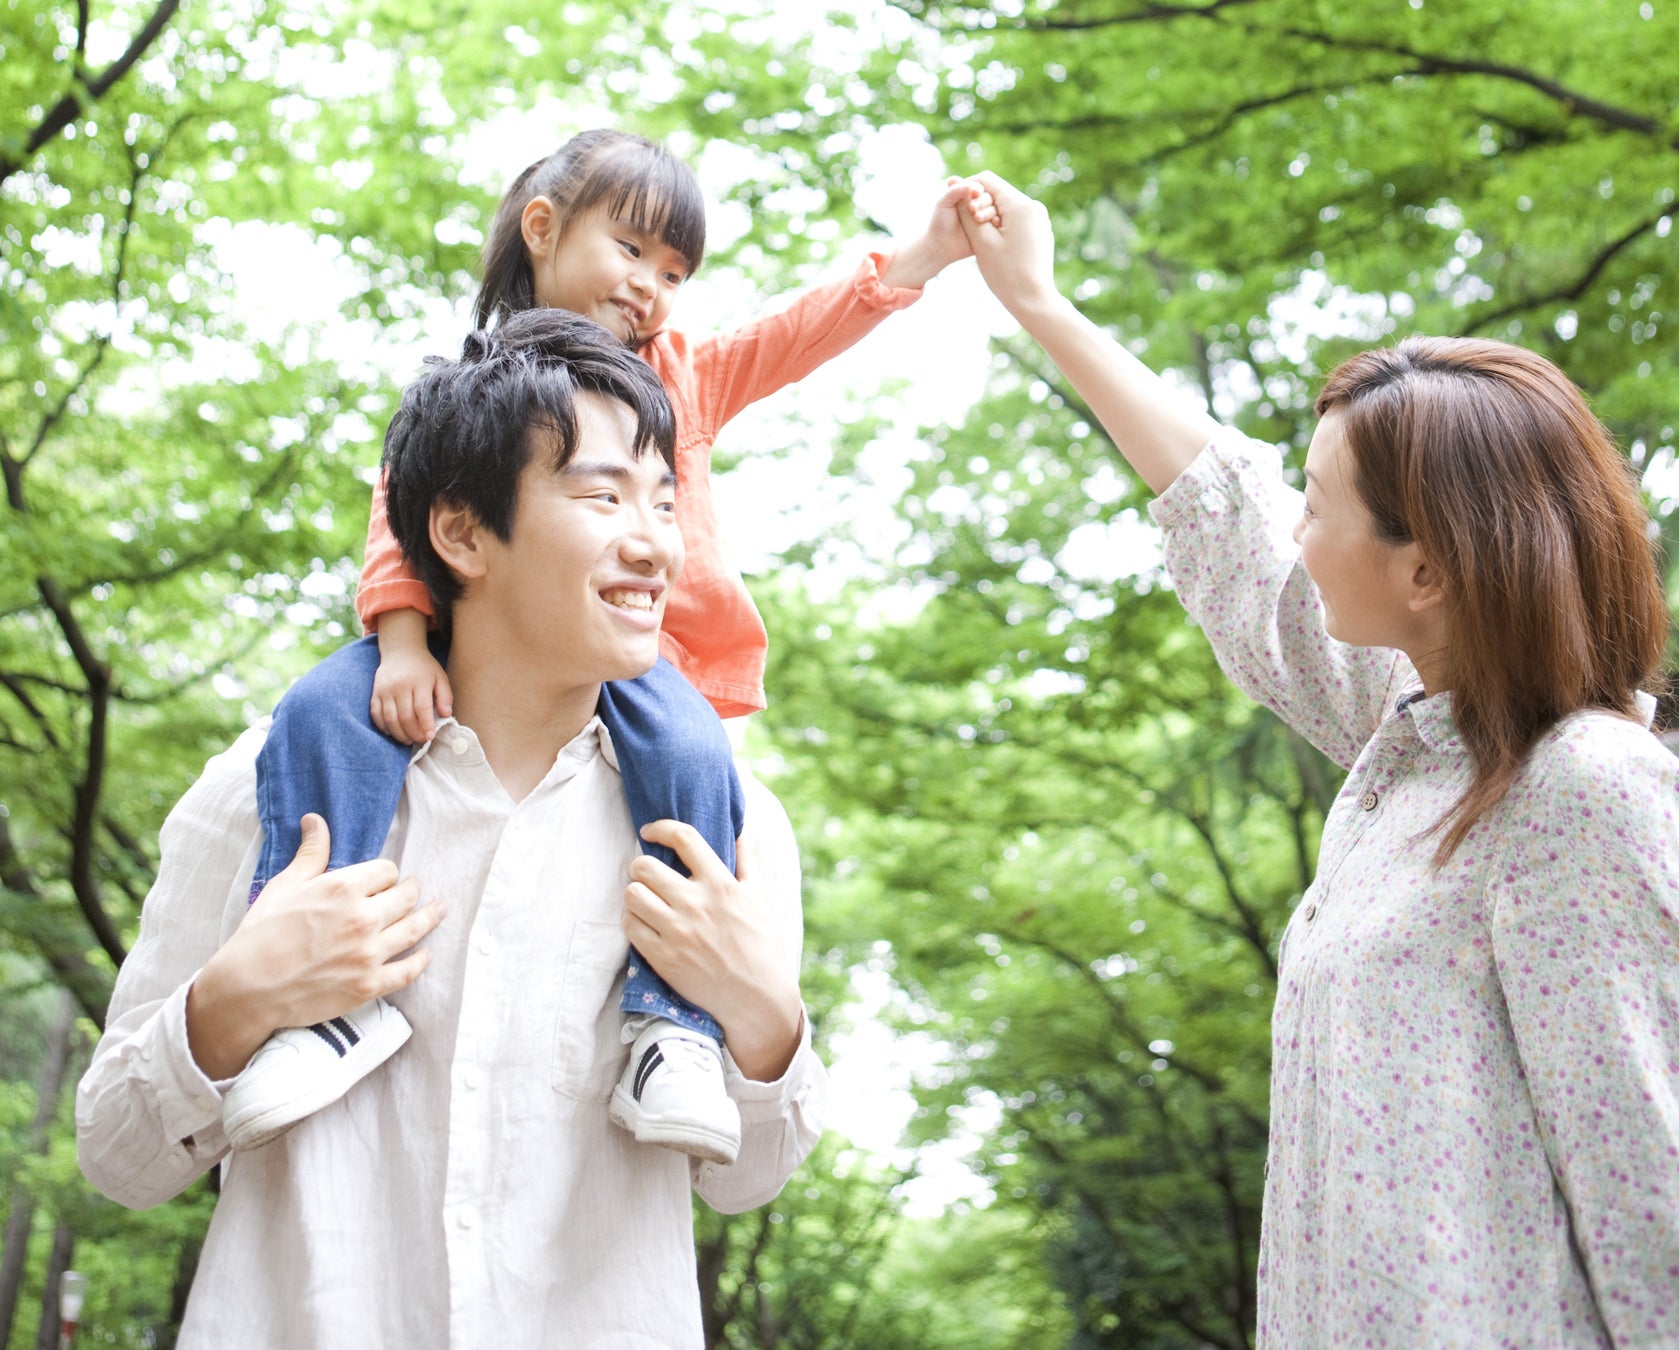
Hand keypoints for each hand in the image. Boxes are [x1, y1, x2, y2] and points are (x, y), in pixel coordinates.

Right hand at [187, 815, 444, 1078]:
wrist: (246, 989)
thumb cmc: (261, 934)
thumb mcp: (285, 886)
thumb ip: (311, 853)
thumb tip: (316, 820)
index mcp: (344, 889)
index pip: (387, 871)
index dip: (385, 874)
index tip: (382, 881)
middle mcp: (363, 919)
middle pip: (406, 897)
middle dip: (410, 891)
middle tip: (415, 891)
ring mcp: (369, 954)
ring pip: (414, 929)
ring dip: (431, 917)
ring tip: (440, 909)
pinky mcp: (368, 985)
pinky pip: (408, 971)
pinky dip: (421, 960)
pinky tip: (426, 953)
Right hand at [371, 609, 451, 742]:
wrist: (401, 651)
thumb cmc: (424, 668)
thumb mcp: (440, 677)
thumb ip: (445, 696)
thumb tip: (446, 715)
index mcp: (418, 681)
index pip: (422, 708)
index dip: (426, 725)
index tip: (430, 736)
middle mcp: (399, 686)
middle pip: (405, 716)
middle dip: (413, 733)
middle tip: (420, 740)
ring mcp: (385, 690)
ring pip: (390, 718)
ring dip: (399, 734)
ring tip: (408, 740)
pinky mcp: (375, 693)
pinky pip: (376, 714)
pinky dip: (384, 727)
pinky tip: (393, 732)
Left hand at [621, 821, 802, 1081]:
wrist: (757, 998)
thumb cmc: (763, 945)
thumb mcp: (763, 897)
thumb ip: (750, 861)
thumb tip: (741, 831)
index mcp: (721, 884)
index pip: (683, 838)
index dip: (661, 828)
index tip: (651, 831)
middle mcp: (696, 904)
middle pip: (644, 866)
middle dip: (640, 865)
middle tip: (646, 873)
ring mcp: (677, 931)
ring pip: (631, 894)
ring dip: (634, 892)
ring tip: (644, 898)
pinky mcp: (662, 958)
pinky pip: (630, 926)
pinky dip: (632, 919)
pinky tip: (644, 922)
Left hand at [878, 176, 998, 289]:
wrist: (941, 247)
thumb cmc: (939, 223)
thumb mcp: (944, 203)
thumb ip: (955, 191)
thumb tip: (970, 186)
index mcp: (967, 195)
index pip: (978, 186)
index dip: (978, 188)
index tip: (975, 193)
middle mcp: (978, 205)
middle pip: (989, 197)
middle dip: (983, 200)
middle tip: (973, 209)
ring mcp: (984, 218)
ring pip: (994, 209)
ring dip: (990, 211)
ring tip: (978, 218)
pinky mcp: (989, 230)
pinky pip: (997, 224)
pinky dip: (997, 221)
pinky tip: (994, 223)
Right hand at [955, 170, 1058, 318]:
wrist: (1034, 300)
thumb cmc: (1006, 274)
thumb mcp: (981, 242)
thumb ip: (968, 214)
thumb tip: (961, 193)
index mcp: (1020, 205)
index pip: (987, 181)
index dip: (968, 189)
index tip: (959, 209)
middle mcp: (1034, 207)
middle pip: (999, 193)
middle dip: (980, 205)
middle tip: (973, 230)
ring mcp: (1040, 219)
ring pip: (1007, 206)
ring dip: (990, 216)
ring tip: (984, 241)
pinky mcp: (1040, 231)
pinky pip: (1017, 219)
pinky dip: (1002, 226)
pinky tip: (997, 247)